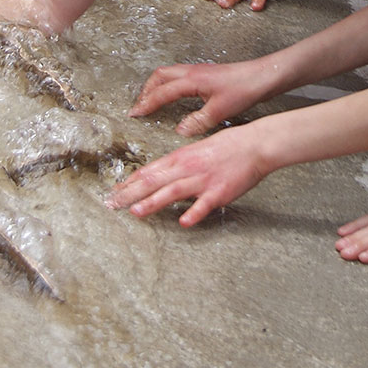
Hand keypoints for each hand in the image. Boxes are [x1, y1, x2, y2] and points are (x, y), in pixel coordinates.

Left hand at [106, 124, 272, 225]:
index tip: (114, 192)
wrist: (254, 145)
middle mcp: (187, 168)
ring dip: (152, 202)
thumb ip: (180, 164)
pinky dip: (193, 213)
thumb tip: (163, 174)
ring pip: (172, 191)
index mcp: (181, 157)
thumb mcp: (197, 149)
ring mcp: (203, 180)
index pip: (149, 170)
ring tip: (135, 211)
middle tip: (112, 205)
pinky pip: (204, 204)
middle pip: (154, 181)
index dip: (129, 182)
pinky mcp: (219, 192)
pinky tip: (183, 222)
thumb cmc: (229, 146)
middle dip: (130, 194)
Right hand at [127, 59, 281, 135]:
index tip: (134, 114)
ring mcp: (199, 70)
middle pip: (159, 76)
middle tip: (139, 106)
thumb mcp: (219, 111)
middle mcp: (192, 72)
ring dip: (156, 85)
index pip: (161, 92)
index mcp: (191, 80)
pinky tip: (174, 94)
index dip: (145, 104)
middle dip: (146, 90)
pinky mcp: (206, 73)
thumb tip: (180, 131)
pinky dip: (169, 84)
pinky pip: (179, 75)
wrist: (263, 76)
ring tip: (151, 99)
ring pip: (168, 73)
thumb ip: (197, 122)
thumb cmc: (244, 89)